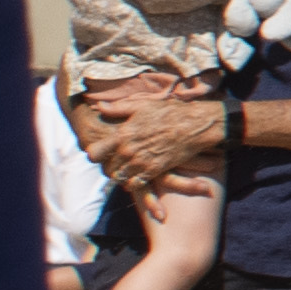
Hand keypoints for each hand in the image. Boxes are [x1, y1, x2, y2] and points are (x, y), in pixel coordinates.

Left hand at [74, 78, 219, 178]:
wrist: (196, 125)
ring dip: (121, 175)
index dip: (95, 154)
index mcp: (122, 134)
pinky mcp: (154, 170)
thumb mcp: (143, 105)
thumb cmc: (170, 112)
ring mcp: (141, 162)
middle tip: (116, 162)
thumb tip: (99, 106)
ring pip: (120, 177)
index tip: (101, 152)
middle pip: (107, 168)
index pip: (95, 153)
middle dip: (109, 166)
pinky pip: (135, 184)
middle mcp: (128, 150)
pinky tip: (137, 176)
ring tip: (126, 169)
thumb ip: (118, 108)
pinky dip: (133, 183)